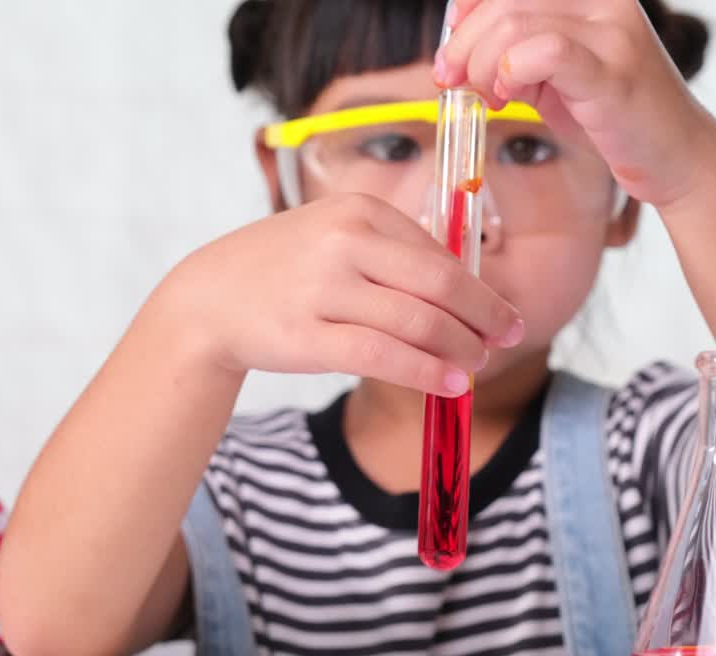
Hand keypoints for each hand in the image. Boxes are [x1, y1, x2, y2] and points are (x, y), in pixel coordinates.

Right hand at [159, 194, 524, 396]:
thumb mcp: (333, 236)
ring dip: (459, 348)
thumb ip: (392, 253)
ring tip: (476, 366)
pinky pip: (383, 356)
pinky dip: (426, 372)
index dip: (479, 289)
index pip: (438, 254)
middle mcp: (343, 242)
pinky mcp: (308, 334)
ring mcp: (324, 288)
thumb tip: (465, 289)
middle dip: (483, 316)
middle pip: (439, 285)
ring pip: (416, 322)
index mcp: (357, 210)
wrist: (208, 299)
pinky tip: (449, 384)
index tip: (502, 315)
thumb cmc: (283, 270)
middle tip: (508, 338)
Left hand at [436, 0, 715, 207]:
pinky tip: (509, 95)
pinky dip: (511, 72)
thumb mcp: (556, 69)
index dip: (469, 7)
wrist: (672, 154)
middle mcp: (604, 0)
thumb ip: (515, 48)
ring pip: (514, 25)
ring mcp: (611, 32)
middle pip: (504, 1)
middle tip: (452, 79)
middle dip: (463, 44)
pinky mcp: (611, 72)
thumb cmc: (612, 112)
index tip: (454, 43)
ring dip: (482, 65)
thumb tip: (456, 48)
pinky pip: (545, 52)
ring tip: (491, 96)